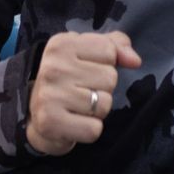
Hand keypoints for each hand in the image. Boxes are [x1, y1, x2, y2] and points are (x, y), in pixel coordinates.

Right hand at [25, 32, 141, 155]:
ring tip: (78, 108)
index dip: (106, 64)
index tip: (87, 70)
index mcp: (62, 43)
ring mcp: (50, 94)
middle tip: (81, 92)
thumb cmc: (70, 80)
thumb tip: (134, 60)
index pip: (109, 51)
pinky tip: (75, 123)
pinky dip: (89, 130)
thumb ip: (115, 46)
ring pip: (105, 104)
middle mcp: (53, 66)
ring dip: (97, 111)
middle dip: (102, 89)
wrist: (39, 116)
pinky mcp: (50, 122)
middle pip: (110, 78)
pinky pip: (94, 129)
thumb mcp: (89, 53)